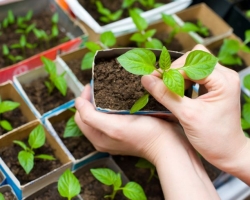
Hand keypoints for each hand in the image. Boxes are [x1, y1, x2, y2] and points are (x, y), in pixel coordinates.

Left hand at [74, 84, 190, 162]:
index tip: (93, 85)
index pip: (80, 115)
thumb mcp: (114, 127)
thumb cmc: (144, 135)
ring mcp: (114, 134)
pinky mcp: (125, 130)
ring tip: (109, 88)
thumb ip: (91, 117)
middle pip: (89, 114)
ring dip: (102, 100)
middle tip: (100, 85)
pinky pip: (112, 115)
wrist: (167, 144)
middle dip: (92, 98)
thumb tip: (77, 102)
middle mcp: (103, 137)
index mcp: (97, 137)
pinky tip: (120, 97)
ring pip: (100, 113)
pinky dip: (112, 104)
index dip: (84, 98)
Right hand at [141, 44, 249, 183]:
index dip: (171, 70)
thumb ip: (166, 95)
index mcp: (223, 80)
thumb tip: (146, 79)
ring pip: (193, 65)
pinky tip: (177, 91)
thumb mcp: (187, 116)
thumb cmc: (213, 138)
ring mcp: (220, 80)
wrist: (228, 152)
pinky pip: (196, 75)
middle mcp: (224, 76)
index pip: (191, 63)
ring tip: (169, 89)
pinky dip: (183, 80)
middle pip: (193, 58)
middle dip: (175, 69)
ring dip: (178, 74)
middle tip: (161, 83)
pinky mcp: (215, 87)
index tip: (154, 79)